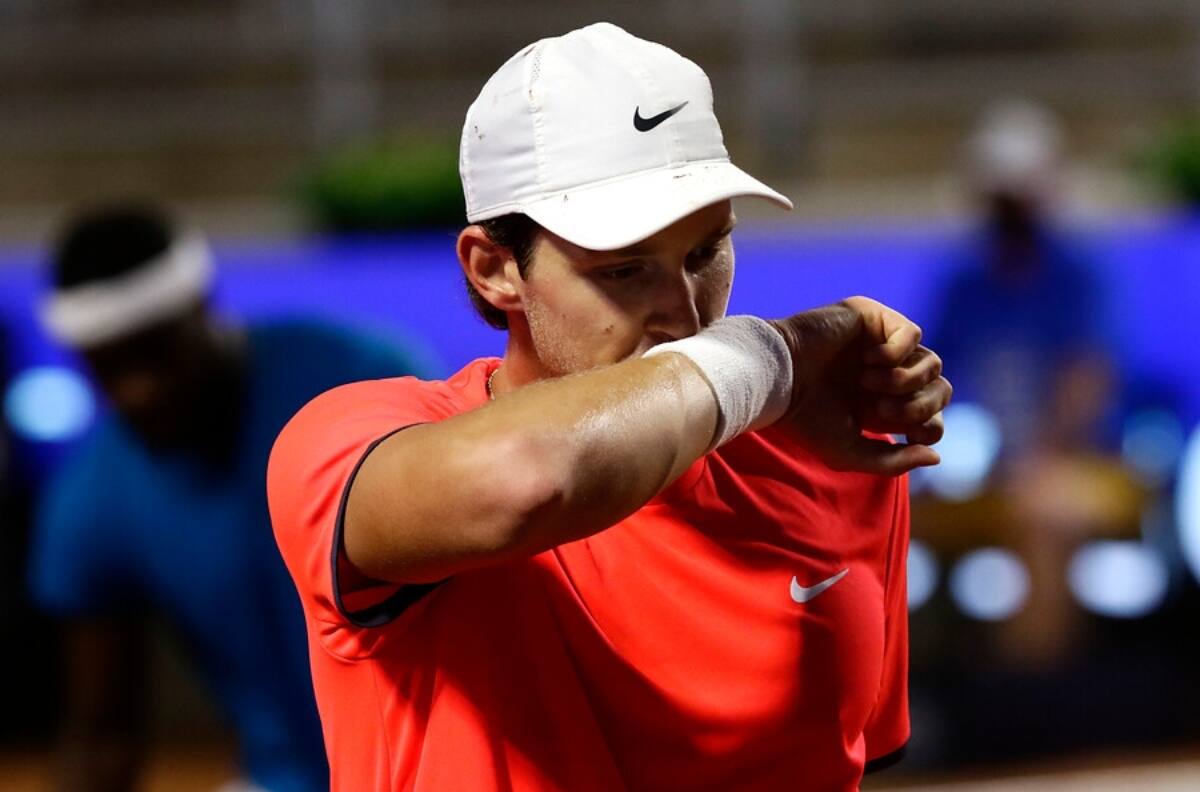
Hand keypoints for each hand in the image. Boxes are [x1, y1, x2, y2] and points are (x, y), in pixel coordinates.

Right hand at [769, 296, 950, 475]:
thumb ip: (893, 463)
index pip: (934, 416)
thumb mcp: (849, 453)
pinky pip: (914, 333)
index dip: (926, 427)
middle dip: (919, 407)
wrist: (777, 381)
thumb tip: (936, 457)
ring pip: (933, 362)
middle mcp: (889, 375)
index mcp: (885, 406)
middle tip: (880, 410)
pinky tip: (867, 361)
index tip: (891, 428)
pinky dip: (896, 353)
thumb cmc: (806, 419)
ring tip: (868, 384)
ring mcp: (884, 344)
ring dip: (904, 381)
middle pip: (942, 390)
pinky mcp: (875, 317)